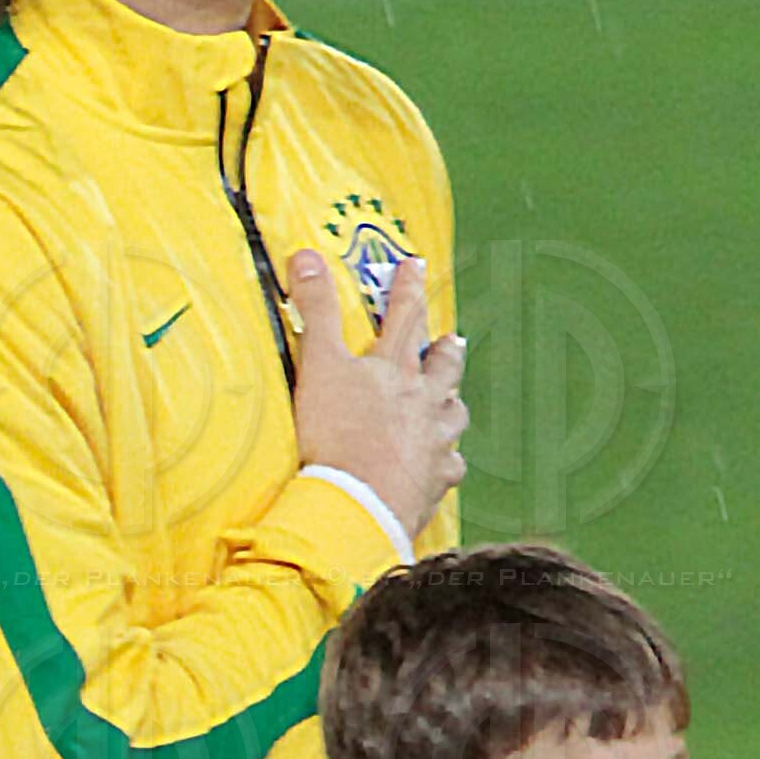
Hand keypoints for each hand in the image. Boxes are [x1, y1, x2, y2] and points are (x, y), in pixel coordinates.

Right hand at [290, 245, 466, 544]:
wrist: (360, 503)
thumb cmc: (337, 436)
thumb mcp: (318, 366)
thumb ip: (315, 312)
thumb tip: (306, 256)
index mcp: (394, 370)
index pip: (403, 317)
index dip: (408, 288)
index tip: (416, 266)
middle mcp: (423, 400)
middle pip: (442, 368)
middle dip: (445, 351)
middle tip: (451, 341)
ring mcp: (434, 441)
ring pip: (453, 415)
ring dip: (451, 404)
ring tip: (451, 401)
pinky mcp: (436, 480)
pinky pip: (449, 467)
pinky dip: (446, 462)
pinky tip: (442, 465)